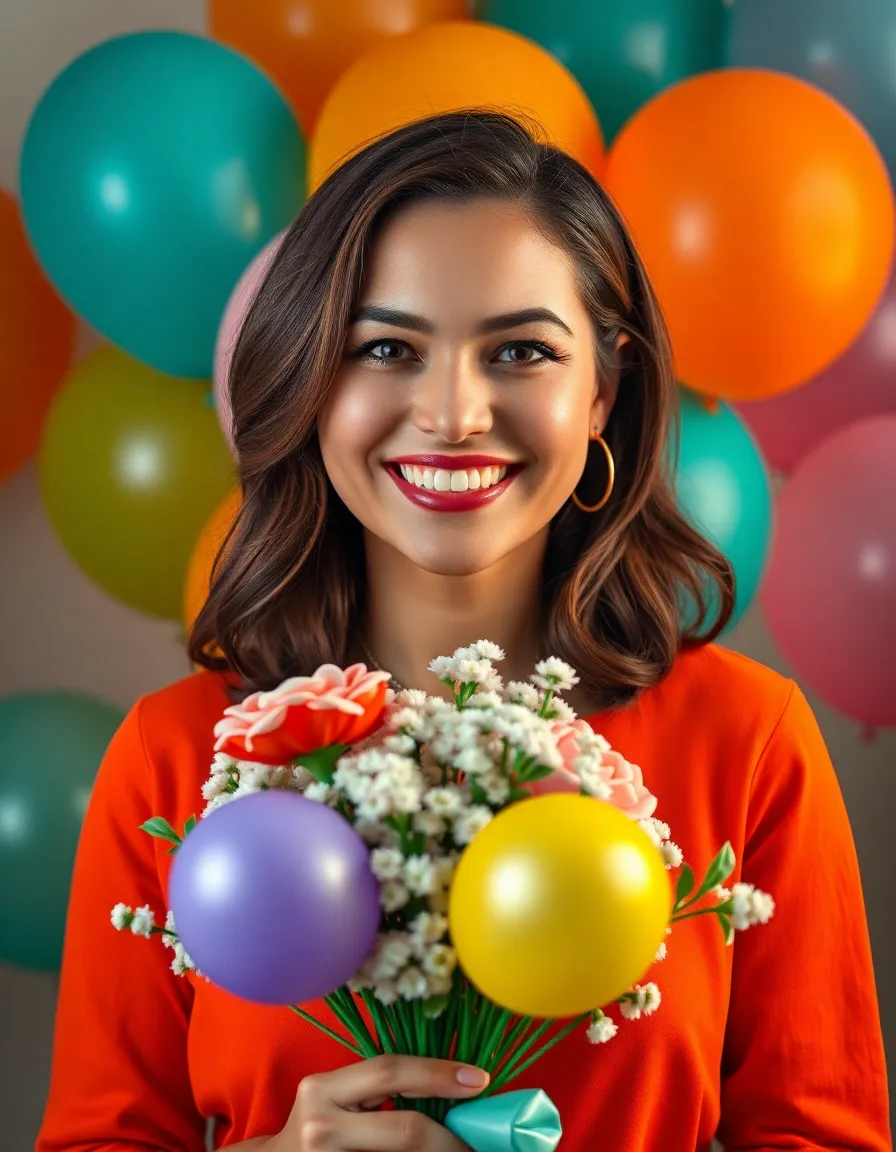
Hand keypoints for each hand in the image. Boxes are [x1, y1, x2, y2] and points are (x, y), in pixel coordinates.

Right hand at [270, 1054, 487, 1149]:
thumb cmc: (317, 1128)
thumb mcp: (336, 1098)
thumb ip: (377, 1089)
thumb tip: (451, 1086)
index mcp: (323, 1088)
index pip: (390, 1071)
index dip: (438, 1073)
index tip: (478, 1080)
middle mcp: (321, 1125)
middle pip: (405, 1129)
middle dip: (451, 1137)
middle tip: (477, 1140)